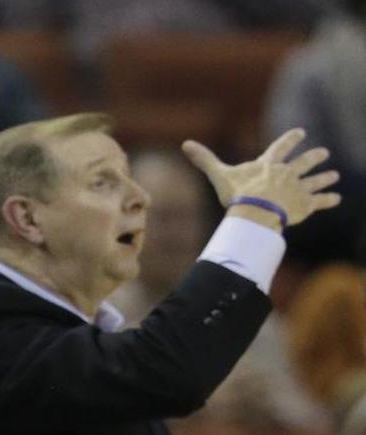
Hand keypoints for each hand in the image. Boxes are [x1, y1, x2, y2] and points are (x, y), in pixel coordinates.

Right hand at [182, 129, 340, 226]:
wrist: (257, 214)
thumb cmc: (238, 195)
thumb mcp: (219, 175)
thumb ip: (205, 160)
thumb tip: (185, 144)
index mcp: (268, 165)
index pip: (282, 146)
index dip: (292, 138)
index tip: (302, 132)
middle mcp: (287, 173)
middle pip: (304, 162)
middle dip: (315, 157)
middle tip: (324, 153)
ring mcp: (298, 189)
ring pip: (315, 181)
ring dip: (325, 178)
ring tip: (334, 175)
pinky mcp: (305, 205)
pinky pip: (320, 201)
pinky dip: (328, 199)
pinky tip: (336, 199)